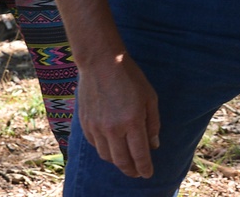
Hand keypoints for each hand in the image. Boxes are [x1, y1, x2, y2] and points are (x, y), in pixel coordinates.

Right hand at [78, 51, 160, 177]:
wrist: (101, 63)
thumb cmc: (130, 78)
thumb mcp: (150, 97)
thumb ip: (153, 123)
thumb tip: (154, 145)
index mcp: (132, 121)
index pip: (139, 154)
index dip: (144, 168)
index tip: (148, 175)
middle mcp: (113, 129)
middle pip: (121, 161)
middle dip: (131, 170)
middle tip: (138, 173)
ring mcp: (96, 128)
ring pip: (107, 156)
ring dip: (118, 163)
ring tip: (126, 162)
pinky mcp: (85, 125)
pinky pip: (96, 146)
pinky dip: (105, 151)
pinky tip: (112, 148)